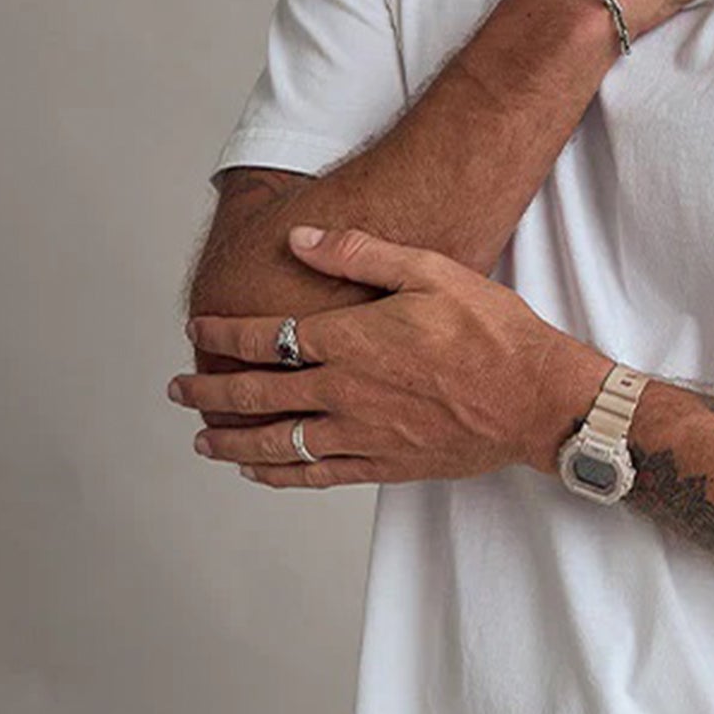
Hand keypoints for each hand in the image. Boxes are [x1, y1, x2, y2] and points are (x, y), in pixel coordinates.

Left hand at [168, 224, 610, 486]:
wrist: (536, 398)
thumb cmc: (491, 331)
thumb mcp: (430, 270)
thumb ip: (359, 253)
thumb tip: (299, 239)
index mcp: (349, 341)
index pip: (264, 338)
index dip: (222, 336)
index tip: (196, 332)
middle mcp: (344, 391)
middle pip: (254, 395)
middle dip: (208, 391)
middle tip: (177, 390)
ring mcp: (361, 433)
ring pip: (275, 443)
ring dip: (231, 442)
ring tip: (202, 441)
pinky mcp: (383, 464)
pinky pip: (315, 474)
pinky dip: (279, 475)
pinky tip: (258, 472)